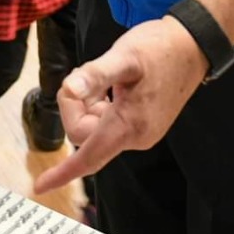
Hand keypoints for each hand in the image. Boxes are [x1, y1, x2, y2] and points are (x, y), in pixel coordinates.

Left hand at [33, 15, 205, 193]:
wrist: (193, 45)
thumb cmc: (160, 49)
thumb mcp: (125, 56)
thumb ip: (95, 75)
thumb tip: (70, 89)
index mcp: (130, 125)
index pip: (89, 157)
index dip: (63, 173)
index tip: (39, 187)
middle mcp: (136, 137)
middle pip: (85, 134)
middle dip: (77, 105)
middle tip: (87, 74)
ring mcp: (140, 132)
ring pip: (95, 126)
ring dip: (90, 102)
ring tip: (109, 76)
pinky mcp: (142, 124)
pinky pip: (107, 122)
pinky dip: (101, 103)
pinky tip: (115, 84)